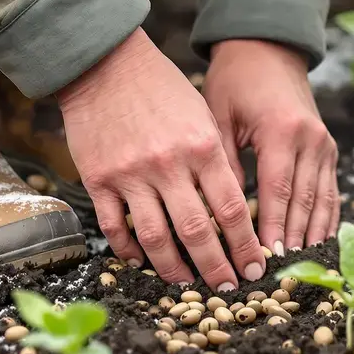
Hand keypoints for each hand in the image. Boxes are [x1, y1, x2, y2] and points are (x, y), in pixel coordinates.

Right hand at [57, 29, 265, 290]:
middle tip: (228, 290)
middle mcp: (169, 164)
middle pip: (197, 232)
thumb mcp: (202, 116)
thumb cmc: (161, 88)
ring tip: (186, 284)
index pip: (231, 210)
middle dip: (216, 268)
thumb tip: (233, 213)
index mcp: (202, 147)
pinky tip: (141, 262)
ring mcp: (130, 174)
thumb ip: (217, 162)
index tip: (256, 268)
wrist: (106, 63)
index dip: (245, 246)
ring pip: (155, 238)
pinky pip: (114, 227)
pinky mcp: (98, 179)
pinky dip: (128, 250)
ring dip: (173, 269)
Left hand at [203, 39, 338, 252]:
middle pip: (303, 200)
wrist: (268, 51)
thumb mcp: (219, 115)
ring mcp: (324, 145)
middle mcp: (310, 139)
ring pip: (322, 200)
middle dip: (292, 239)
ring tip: (302, 267)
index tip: (264, 257)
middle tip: (280, 273)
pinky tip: (320, 243)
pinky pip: (331, 191)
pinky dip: (326, 219)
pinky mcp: (329, 150)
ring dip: (312, 235)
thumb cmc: (235, 82)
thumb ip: (224, 161)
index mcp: (281, 131)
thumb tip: (219, 209)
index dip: (272, 227)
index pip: (277, 190)